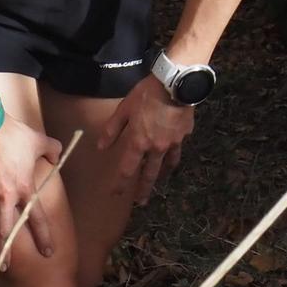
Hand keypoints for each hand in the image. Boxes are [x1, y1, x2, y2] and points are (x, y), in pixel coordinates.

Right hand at [0, 115, 61, 257]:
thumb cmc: (14, 134)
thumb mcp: (39, 140)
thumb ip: (52, 149)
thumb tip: (58, 154)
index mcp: (24, 189)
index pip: (36, 218)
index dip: (43, 237)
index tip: (48, 253)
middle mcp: (4, 196)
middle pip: (4, 230)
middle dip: (4, 251)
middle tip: (4, 268)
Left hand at [95, 74, 196, 205]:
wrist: (175, 83)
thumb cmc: (146, 94)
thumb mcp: (124, 109)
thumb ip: (112, 130)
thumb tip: (101, 147)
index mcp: (138, 142)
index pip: (127, 169)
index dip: (121, 184)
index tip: (116, 194)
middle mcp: (155, 148)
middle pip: (149, 174)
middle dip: (144, 190)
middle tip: (142, 202)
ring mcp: (172, 143)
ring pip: (166, 165)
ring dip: (161, 176)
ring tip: (159, 181)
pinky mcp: (184, 134)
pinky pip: (178, 149)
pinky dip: (173, 155)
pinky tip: (172, 155)